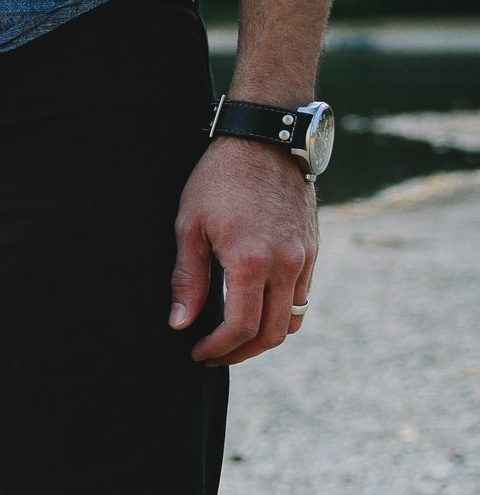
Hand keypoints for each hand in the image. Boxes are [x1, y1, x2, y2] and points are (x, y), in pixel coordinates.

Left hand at [171, 136, 317, 365]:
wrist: (265, 140)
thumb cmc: (219, 179)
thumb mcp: (189, 227)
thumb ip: (187, 279)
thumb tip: (180, 323)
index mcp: (252, 261)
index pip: (241, 327)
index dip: (219, 349)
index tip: (197, 353)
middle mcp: (287, 264)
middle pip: (273, 333)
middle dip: (241, 352)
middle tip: (213, 354)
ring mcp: (306, 257)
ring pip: (294, 319)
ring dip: (264, 338)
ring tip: (232, 339)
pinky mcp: (313, 249)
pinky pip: (303, 297)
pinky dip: (281, 314)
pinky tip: (254, 310)